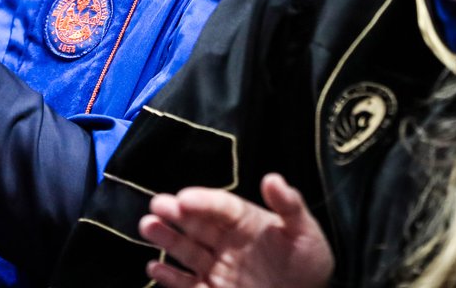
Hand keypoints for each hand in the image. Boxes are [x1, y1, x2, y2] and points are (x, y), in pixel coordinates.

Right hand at [138, 174, 333, 287]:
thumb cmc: (308, 262)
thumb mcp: (305, 232)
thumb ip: (289, 206)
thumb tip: (273, 178)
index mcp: (245, 221)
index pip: (219, 207)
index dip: (202, 200)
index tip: (184, 198)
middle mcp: (225, 241)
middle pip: (196, 224)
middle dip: (175, 214)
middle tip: (157, 205)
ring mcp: (217, 267)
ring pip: (186, 250)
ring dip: (166, 239)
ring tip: (147, 227)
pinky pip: (186, 284)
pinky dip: (169, 277)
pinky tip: (154, 267)